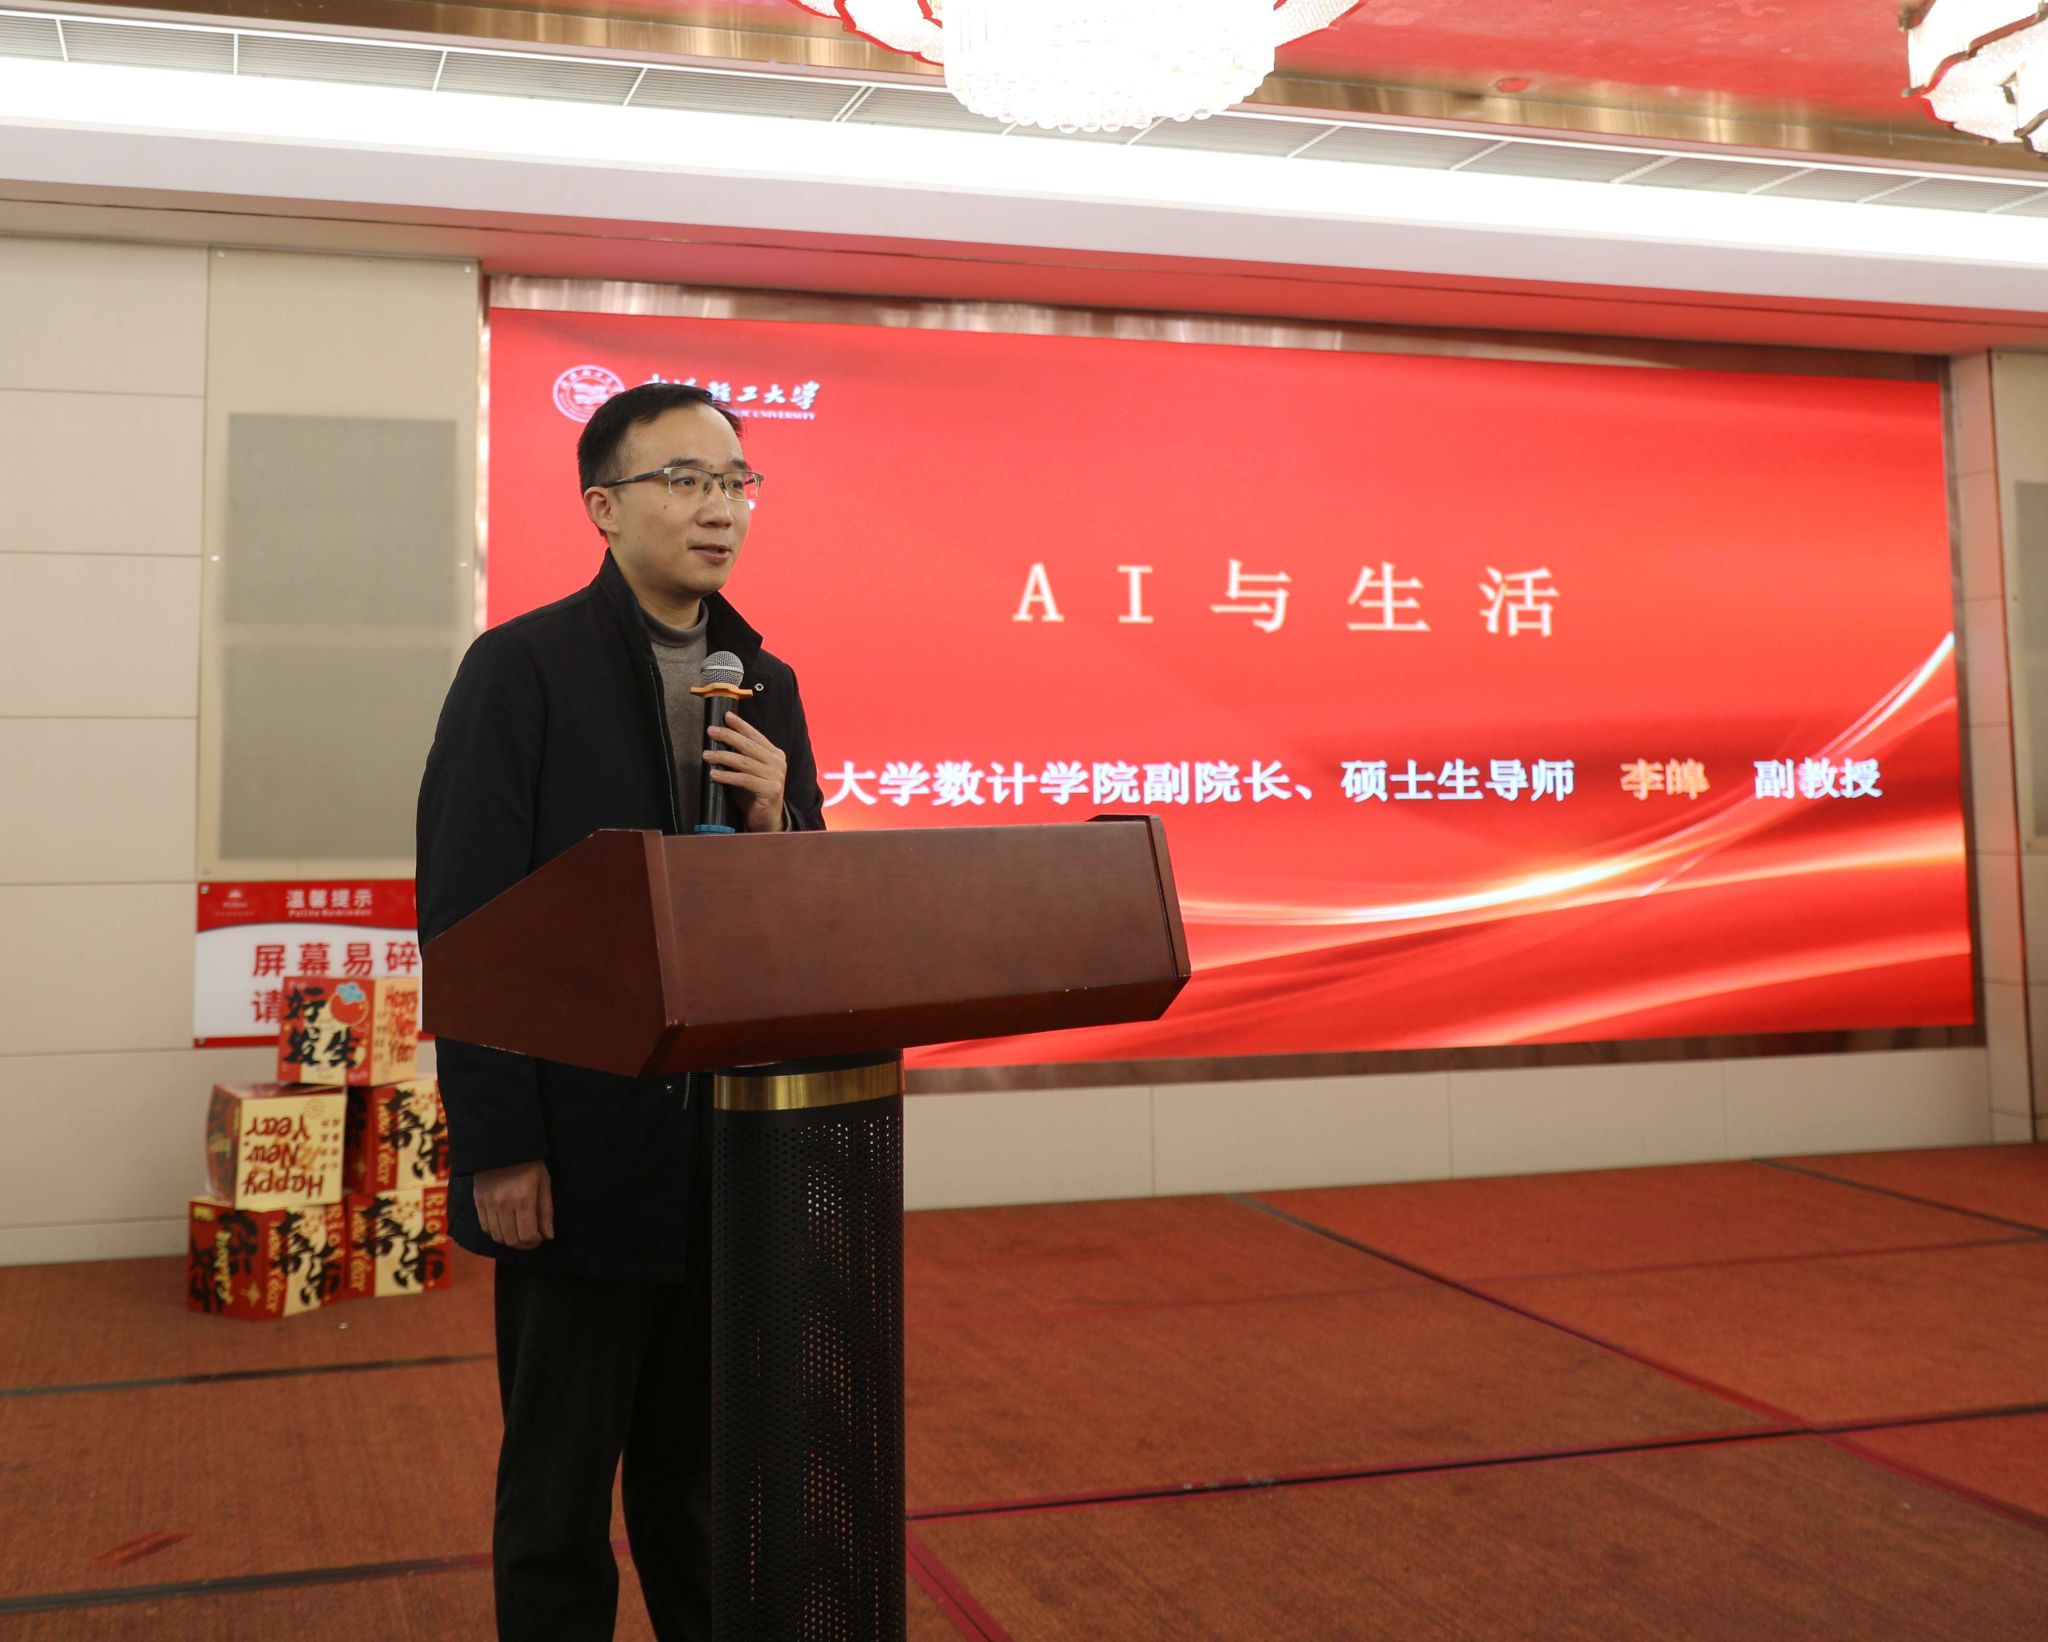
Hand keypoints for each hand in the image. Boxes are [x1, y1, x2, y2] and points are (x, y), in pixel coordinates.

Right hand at [474, 1159, 553, 1249]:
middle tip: (531, 1237)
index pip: (527, 1235)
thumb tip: (548, 1235)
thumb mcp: (544, 1182)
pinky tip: (505, 1225)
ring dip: (510, 1239)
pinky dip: (496, 1232)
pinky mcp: (478, 1201)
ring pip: (498, 1237)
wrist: (502, 1145)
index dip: (536, 1242)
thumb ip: (546, 1210)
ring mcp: (488, 1204)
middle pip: (511, 1240)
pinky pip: (485, 1227)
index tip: (541, 1236)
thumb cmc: (529, 1163)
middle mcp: (503, 1204)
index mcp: (523, 1199)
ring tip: (519, 1231)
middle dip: (524, 1244)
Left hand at [706, 710, 787, 831]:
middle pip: (749, 746)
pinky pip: (744, 779)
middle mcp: (778, 763)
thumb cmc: (754, 795)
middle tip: (711, 731)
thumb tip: (719, 740)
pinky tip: (714, 774)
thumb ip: (741, 757)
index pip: (755, 735)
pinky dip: (727, 776)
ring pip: (744, 762)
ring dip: (723, 756)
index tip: (726, 716)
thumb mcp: (748, 772)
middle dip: (728, 736)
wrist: (767, 820)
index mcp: (775, 755)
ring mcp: (776, 776)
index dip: (740, 725)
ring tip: (706, 754)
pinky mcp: (771, 790)